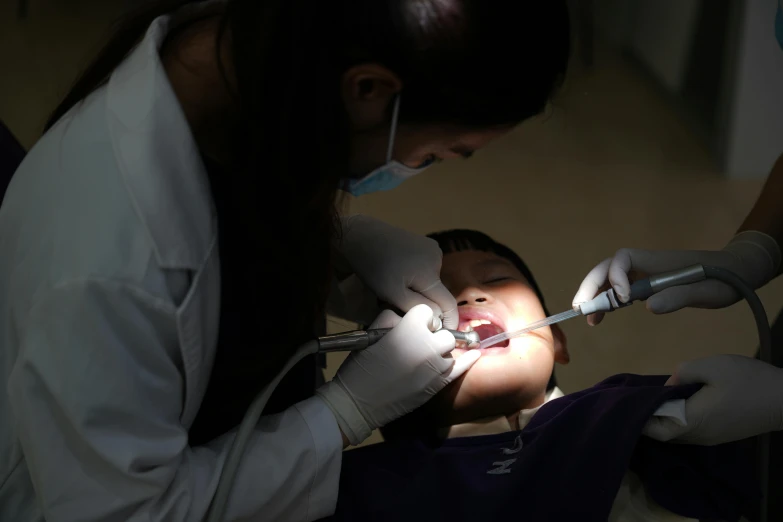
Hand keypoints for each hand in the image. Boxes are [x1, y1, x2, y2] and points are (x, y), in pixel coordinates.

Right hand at [316, 305, 480, 444]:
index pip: (426, 312)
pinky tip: (475, 354)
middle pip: (443, 332)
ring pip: (450, 350)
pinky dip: (468, 360)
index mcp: (411, 328)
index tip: (409, 326)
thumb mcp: (371, 332)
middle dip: (433, 335)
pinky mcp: (439, 384)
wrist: (359, 402)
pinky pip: (461, 368)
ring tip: (422, 359)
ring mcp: (437, 366)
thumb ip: (392, 318)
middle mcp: (429, 344)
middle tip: (416, 343)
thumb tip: (406, 317)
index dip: (418, 318)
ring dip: (439, 351)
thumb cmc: (361, 365)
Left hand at [337, 215, 458, 328]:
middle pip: (438, 292)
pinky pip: (426, 269)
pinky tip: (400, 271)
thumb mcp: (392, 293)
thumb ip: (417, 307)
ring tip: (397, 284)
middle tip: (401, 303)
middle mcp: (438, 259)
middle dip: (425, 302)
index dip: (449, 321)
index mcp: (431, 273)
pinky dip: (416, 276)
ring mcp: (432, 249)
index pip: (448, 303)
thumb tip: (439, 318)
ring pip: (431, 281)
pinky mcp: (426, 244)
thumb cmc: (373, 266)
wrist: (361, 235)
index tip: (445, 333)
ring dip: (419, 289)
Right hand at [572, 231, 779, 324]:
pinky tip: (604, 316)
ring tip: (589, 319)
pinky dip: (608, 301)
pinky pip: (620, 288)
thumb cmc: (723, 280)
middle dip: (590, 287)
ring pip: (609, 279)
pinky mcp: (647, 283)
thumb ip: (679, 296)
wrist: (736, 271)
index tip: (622, 300)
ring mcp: (644, 273)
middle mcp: (645, 263)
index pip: (622, 259)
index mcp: (657, 261)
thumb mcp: (707, 292)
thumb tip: (649, 306)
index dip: (615, 276)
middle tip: (580, 310)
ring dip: (595, 295)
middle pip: (607, 268)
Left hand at [643, 354, 782, 445]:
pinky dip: (679, 420)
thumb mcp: (712, 366)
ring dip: (664, 420)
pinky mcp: (721, 435)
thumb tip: (668, 385)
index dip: (639, 419)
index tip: (628, 403)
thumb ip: (683, 373)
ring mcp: (711, 438)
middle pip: (664, 434)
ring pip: (678, 434)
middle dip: (649, 419)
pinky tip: (678, 403)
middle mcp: (699, 436)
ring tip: (655, 399)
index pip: (656, 430)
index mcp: (693, 421)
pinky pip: (691, 432)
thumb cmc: (748, 381)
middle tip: (638, 398)